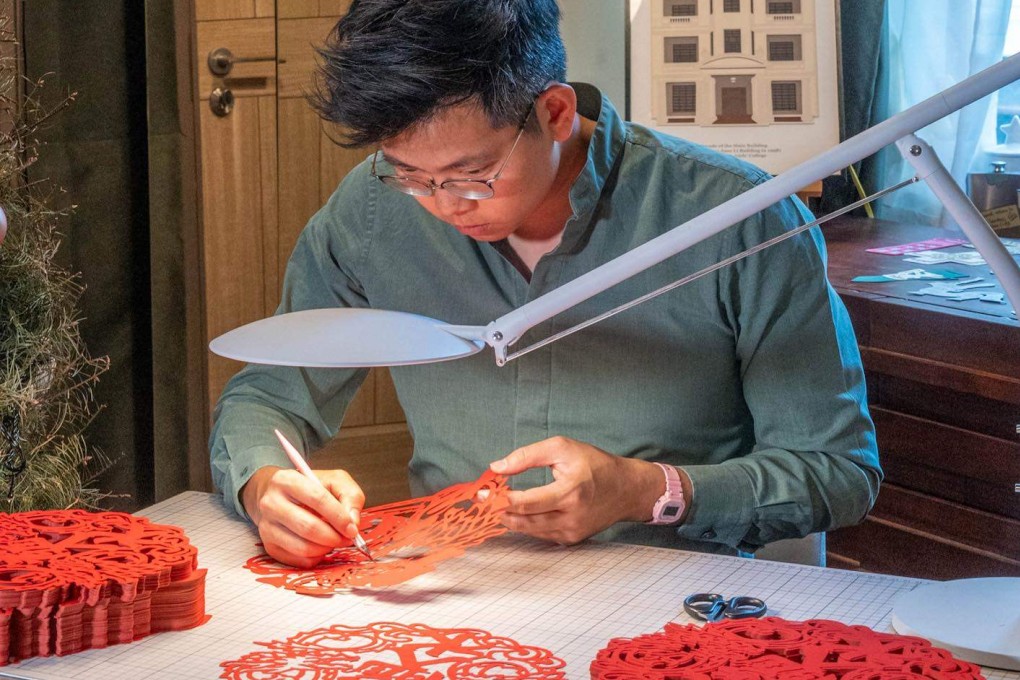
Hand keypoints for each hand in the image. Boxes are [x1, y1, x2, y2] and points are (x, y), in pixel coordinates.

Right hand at [241, 466, 365, 567]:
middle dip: (334, 537)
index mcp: (287, 480)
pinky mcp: (269, 546)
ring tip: (334, 541)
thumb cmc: (312, 488)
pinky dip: (316, 557)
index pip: (317, 499)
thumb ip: (350, 496)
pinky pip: (298, 560)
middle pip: (308, 527)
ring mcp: (266, 526)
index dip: (339, 516)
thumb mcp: (335, 481)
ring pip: (303, 547)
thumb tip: (353, 523)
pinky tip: (320, 546)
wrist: (281, 497)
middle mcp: (271, 503)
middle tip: (347, 538)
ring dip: (326, 548)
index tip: (352, 528)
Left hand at [490, 436, 666, 543]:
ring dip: (511, 520)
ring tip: (496, 507)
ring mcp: (573, 531)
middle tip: (484, 502)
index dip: (501, 499)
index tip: (484, 493)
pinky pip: (542, 535)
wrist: (627, 489)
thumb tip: (496, 468)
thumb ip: (527, 456)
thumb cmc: (595, 464)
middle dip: (500, 512)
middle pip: (525, 521)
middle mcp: (572, 516)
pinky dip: (527, 525)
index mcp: (570, 492)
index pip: (526, 502)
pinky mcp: (573, 539)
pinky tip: (518, 514)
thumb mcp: (562, 448)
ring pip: (531, 531)